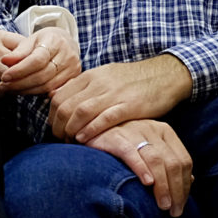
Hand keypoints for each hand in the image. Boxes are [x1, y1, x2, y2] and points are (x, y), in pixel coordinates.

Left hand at [0, 25, 79, 95]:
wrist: (67, 43)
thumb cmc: (46, 41)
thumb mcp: (32, 40)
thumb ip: (18, 51)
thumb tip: (4, 61)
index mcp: (56, 41)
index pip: (37, 60)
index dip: (20, 70)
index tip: (4, 76)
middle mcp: (68, 56)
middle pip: (42, 76)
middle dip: (20, 83)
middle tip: (3, 87)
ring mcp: (73, 69)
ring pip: (47, 86)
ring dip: (26, 90)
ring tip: (10, 90)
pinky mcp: (74, 80)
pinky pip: (53, 92)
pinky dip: (37, 93)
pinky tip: (24, 92)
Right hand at [0, 27, 24, 93]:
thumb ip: (3, 43)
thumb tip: (29, 53)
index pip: (24, 44)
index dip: (28, 56)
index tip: (28, 63)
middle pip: (21, 63)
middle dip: (22, 73)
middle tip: (20, 78)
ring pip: (13, 78)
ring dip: (11, 85)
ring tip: (4, 84)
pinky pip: (1, 91)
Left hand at [48, 54, 193, 141]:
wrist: (165, 75)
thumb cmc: (133, 80)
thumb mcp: (104, 76)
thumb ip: (82, 87)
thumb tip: (56, 95)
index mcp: (90, 76)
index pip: (59, 96)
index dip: (52, 116)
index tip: (55, 129)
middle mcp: (98, 83)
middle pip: (65, 106)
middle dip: (58, 127)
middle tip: (61, 139)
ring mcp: (113, 94)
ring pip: (80, 112)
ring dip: (71, 130)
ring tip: (71, 142)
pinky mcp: (129, 105)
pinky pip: (104, 118)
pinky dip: (90, 130)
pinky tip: (84, 139)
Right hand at [86, 119, 192, 216]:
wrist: (90, 131)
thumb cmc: (121, 144)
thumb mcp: (148, 150)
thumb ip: (168, 163)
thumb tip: (190, 181)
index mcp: (164, 131)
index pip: (183, 161)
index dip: (185, 185)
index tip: (181, 205)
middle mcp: (153, 128)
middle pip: (173, 163)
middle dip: (177, 190)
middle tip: (173, 210)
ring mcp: (135, 131)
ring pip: (157, 161)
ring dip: (163, 186)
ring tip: (163, 205)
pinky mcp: (117, 137)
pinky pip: (132, 154)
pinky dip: (142, 169)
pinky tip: (147, 183)